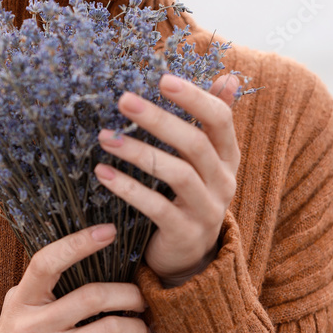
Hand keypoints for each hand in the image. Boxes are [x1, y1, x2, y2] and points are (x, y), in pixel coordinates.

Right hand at [0, 224, 149, 332]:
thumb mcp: (15, 311)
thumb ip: (39, 288)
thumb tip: (76, 258)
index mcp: (22, 300)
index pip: (48, 262)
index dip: (80, 243)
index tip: (109, 230)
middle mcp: (34, 325)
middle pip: (93, 296)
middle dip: (129, 294)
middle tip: (141, 298)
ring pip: (109, 329)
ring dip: (137, 327)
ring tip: (143, 328)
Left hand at [94, 71, 240, 281]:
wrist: (189, 256)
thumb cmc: (191, 193)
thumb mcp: (206, 158)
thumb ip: (213, 119)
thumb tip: (229, 77)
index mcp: (228, 156)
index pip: (220, 119)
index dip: (194, 97)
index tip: (162, 79)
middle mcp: (223, 181)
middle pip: (196, 144)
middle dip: (159, 120)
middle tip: (124, 100)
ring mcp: (207, 209)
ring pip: (177, 174)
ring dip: (138, 152)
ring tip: (105, 137)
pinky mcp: (185, 233)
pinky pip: (157, 208)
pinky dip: (128, 189)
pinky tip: (103, 172)